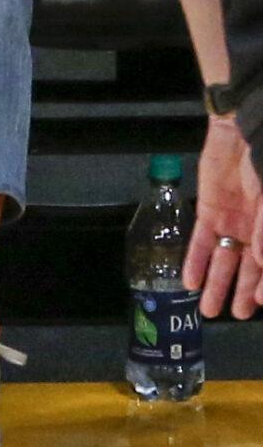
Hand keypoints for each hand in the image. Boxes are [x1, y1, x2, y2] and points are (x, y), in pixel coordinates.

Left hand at [183, 116, 262, 319]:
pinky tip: (190, 282)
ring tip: (210, 309)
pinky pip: (201, 240)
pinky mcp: (208, 211)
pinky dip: (195, 260)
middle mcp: (256, 229)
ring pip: (223, 259)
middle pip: (248, 267)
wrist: (243, 131)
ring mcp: (232, 221)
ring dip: (217, 283)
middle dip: (242, 291)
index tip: (261, 304)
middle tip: (236, 315)